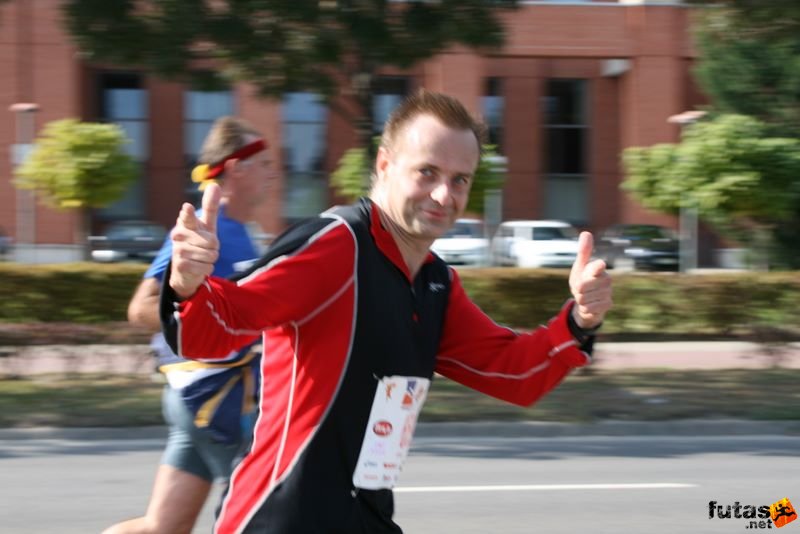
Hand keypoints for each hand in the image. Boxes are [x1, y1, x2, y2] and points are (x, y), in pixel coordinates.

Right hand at [169, 183, 220, 298]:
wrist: (186, 269)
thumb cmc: (198, 242)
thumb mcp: (206, 225)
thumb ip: (210, 206)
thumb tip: (214, 184)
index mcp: (185, 223)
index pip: (188, 217)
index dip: (189, 213)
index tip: (188, 207)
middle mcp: (178, 235)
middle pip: (212, 241)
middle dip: (214, 247)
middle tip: (205, 247)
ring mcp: (178, 251)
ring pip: (210, 255)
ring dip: (210, 259)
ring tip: (200, 257)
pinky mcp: (180, 266)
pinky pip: (206, 267)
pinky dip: (206, 269)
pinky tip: (197, 267)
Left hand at [569, 232, 612, 328]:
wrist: (588, 300)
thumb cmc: (583, 280)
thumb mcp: (580, 267)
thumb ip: (583, 252)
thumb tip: (586, 233)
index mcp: (598, 268)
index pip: (597, 267)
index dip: (597, 267)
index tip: (600, 265)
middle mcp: (607, 279)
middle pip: (581, 287)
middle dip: (576, 290)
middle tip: (580, 288)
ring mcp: (608, 292)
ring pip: (583, 298)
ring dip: (580, 299)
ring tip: (585, 296)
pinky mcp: (608, 304)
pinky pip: (588, 308)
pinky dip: (584, 308)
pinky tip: (589, 305)